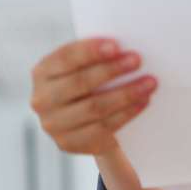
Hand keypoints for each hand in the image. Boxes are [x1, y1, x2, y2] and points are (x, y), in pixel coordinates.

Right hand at [30, 37, 155, 155]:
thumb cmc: (90, 85)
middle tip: (137, 60)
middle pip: (80, 83)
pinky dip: (126, 114)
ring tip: (149, 83)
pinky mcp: (69, 144)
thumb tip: (125, 48)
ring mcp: (53, 125)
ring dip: (126, 93)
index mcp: (42, 72)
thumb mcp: (84, 68)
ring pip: (94, 107)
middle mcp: (41, 99)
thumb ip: (96, 58)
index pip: (65, 58)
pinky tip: (143, 102)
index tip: (116, 45)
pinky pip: (103, 128)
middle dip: (111, 70)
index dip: (90, 51)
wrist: (87, 124)